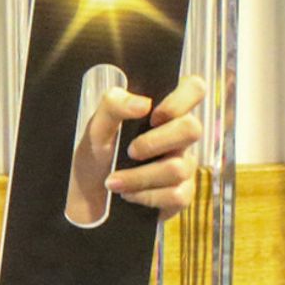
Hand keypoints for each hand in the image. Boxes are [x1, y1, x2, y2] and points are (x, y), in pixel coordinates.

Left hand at [104, 74, 205, 219]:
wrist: (89, 192)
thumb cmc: (99, 152)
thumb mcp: (97, 126)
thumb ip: (114, 105)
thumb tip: (144, 104)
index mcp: (164, 112)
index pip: (194, 88)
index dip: (181, 99)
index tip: (153, 115)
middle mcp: (180, 136)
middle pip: (192, 129)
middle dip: (154, 143)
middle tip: (129, 151)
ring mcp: (185, 164)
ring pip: (177, 168)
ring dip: (138, 177)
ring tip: (114, 181)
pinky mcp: (182, 193)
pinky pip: (176, 195)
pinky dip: (145, 196)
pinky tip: (129, 195)